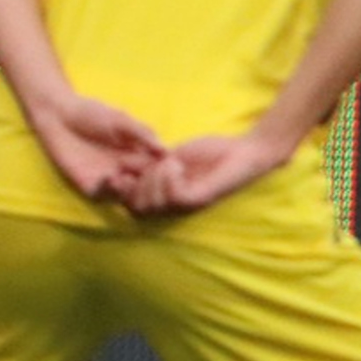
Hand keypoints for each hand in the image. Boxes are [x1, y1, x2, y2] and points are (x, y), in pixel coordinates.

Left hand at [29, 89, 166, 202]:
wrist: (58, 114)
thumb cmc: (92, 112)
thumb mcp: (121, 121)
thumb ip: (142, 134)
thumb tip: (165, 150)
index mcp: (137, 155)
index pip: (157, 171)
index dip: (166, 174)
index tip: (172, 171)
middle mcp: (124, 170)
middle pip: (144, 188)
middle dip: (149, 188)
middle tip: (149, 180)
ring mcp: (106, 178)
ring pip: (124, 196)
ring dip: (129, 192)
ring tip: (129, 178)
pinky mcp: (86, 183)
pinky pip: (100, 195)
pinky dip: (108, 191)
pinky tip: (111, 179)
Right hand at [118, 129, 292, 217]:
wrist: (243, 151)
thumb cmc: (209, 153)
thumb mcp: (169, 156)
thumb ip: (147, 164)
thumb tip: (120, 167)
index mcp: (164, 198)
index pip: (130, 207)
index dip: (119, 192)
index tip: (118, 173)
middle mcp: (173, 208)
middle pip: (137, 208)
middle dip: (138, 183)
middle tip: (155, 164)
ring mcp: (187, 207)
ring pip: (154, 205)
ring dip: (156, 177)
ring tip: (172, 163)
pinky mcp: (200, 200)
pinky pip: (174, 197)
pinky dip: (170, 177)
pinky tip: (179, 165)